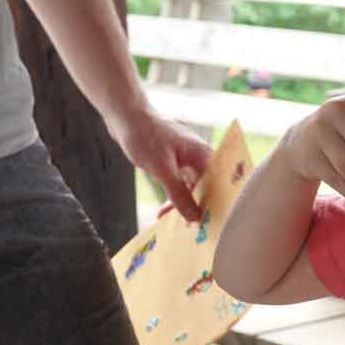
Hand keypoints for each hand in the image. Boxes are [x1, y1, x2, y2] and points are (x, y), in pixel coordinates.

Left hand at [109, 107, 212, 222]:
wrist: (124, 115)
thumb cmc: (145, 136)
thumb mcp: (163, 170)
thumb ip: (179, 194)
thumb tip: (194, 217)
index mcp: (204, 155)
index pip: (220, 184)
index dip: (219, 203)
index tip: (213, 222)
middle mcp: (199, 157)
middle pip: (207, 187)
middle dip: (200, 207)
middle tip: (193, 229)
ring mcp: (187, 159)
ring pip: (192, 187)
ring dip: (183, 204)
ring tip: (173, 223)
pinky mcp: (174, 161)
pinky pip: (180, 183)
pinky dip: (173, 196)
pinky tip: (163, 210)